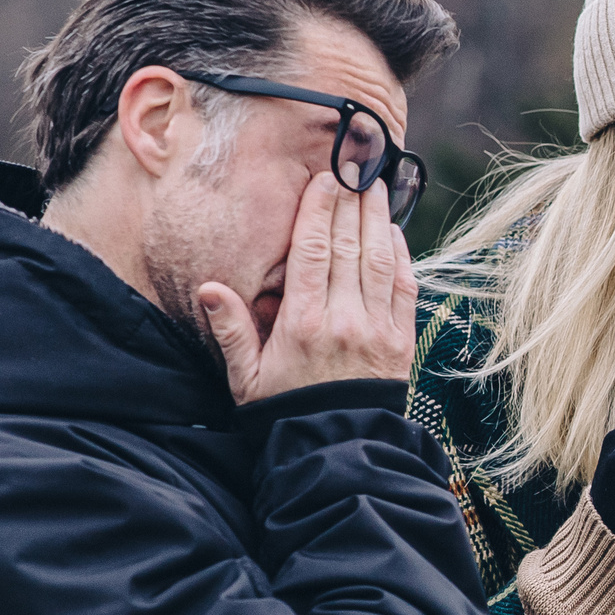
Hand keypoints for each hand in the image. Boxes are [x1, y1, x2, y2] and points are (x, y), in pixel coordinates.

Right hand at [201, 170, 415, 403]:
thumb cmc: (284, 410)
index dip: (320, 210)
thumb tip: (210, 288)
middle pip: (350, 246)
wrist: (334, 448)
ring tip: (375, 186)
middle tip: (355, 166)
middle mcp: (344, 319)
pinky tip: (393, 232)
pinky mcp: (401, 341)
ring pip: (379, 261)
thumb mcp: (246, 376)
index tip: (325, 179)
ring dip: (377, 219)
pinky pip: (405, 288)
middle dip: (351, 202)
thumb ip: (231, 330)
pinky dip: (401, 256)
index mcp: (303, 323)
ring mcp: (378, 329)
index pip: (314, 251)